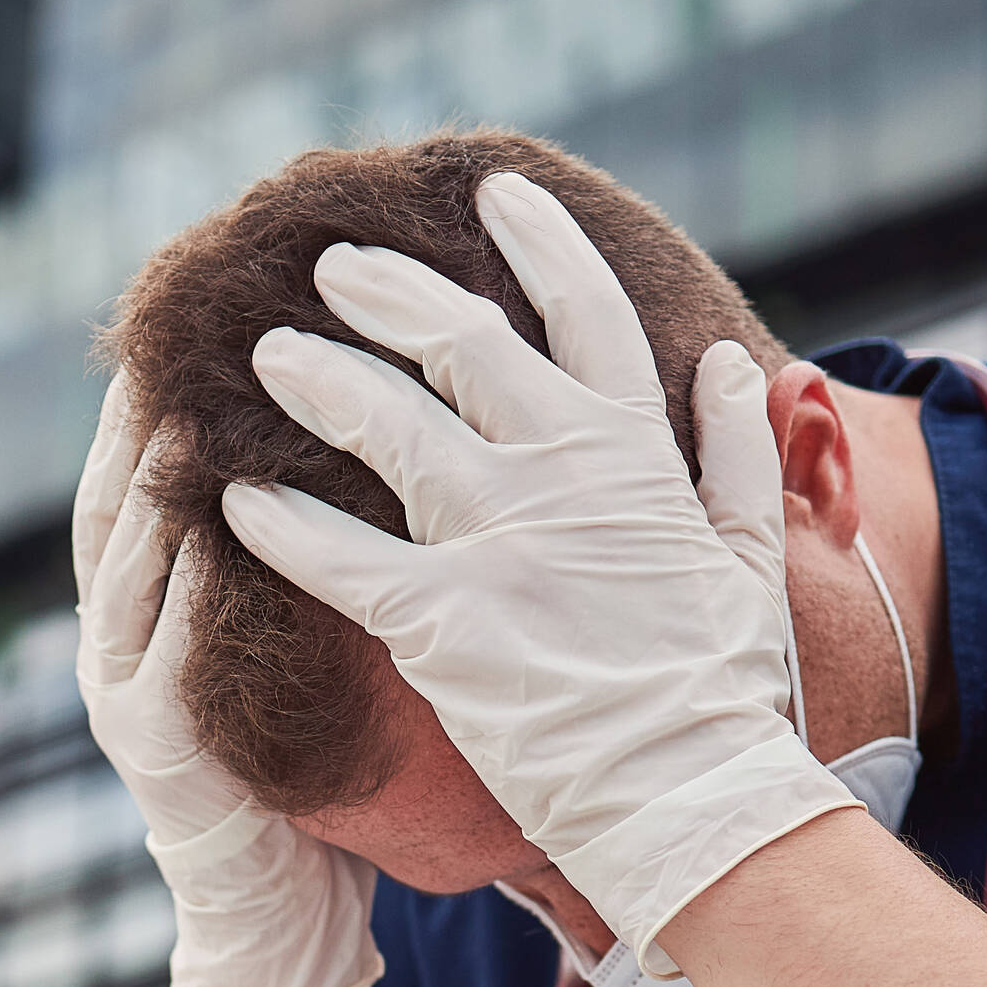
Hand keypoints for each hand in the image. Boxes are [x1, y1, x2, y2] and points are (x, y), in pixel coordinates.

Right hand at [73, 373, 383, 986]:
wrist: (277, 922)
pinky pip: (168, 640)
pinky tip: (219, 515)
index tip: (185, 317)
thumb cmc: (303, 775)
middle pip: (111, 499)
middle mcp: (110, 642)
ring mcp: (119, 693)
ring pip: (126, 559)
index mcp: (139, 614)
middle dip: (137, 410)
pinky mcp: (154, 745)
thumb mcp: (285, 651)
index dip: (146, 398)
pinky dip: (188, 575)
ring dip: (155, 475)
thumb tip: (340, 451)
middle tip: (177, 323)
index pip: (130, 480)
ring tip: (193, 389)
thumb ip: (285, 566)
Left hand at [217, 172, 856, 975]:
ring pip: (385, 423)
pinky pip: (338, 556)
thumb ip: (738, 451)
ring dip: (317, 378)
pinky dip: (280, 523)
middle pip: (461, 342)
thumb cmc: (725, 689)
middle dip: (388, 293)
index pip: (584, 310)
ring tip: (267, 353)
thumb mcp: (753, 555)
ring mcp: (497, 542)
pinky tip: (233, 498)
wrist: (693, 795)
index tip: (493, 190)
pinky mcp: (441, 622)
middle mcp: (561, 474)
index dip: (535, 242)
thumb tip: (741, 360)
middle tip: (331, 266)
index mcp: (637, 451)